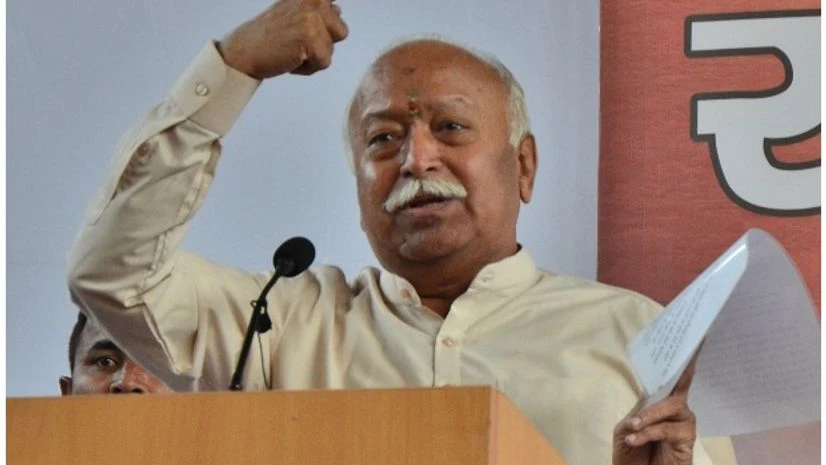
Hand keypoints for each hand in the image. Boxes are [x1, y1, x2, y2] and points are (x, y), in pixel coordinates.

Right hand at [219, 0, 348, 78]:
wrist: (244, 51)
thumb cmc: (267, 35)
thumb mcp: (293, 13)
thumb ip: (317, 11)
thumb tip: (338, 9)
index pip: (337, 10)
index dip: (331, 22)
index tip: (315, 31)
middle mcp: (313, 1)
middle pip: (341, 32)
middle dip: (324, 43)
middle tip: (299, 42)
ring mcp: (311, 18)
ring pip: (331, 50)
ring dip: (313, 57)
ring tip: (292, 50)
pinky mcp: (309, 38)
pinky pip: (324, 63)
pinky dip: (308, 68)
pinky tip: (291, 59)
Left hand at [613, 355, 698, 464]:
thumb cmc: (631, 450)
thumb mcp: (627, 426)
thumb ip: (639, 409)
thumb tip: (649, 396)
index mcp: (660, 401)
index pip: (671, 377)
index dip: (681, 361)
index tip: (691, 343)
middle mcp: (676, 408)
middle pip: (677, 386)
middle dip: (669, 381)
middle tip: (656, 387)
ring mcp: (683, 423)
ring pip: (672, 406)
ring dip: (649, 417)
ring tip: (632, 428)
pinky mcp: (687, 439)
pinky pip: (668, 429)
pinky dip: (649, 432)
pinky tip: (634, 438)